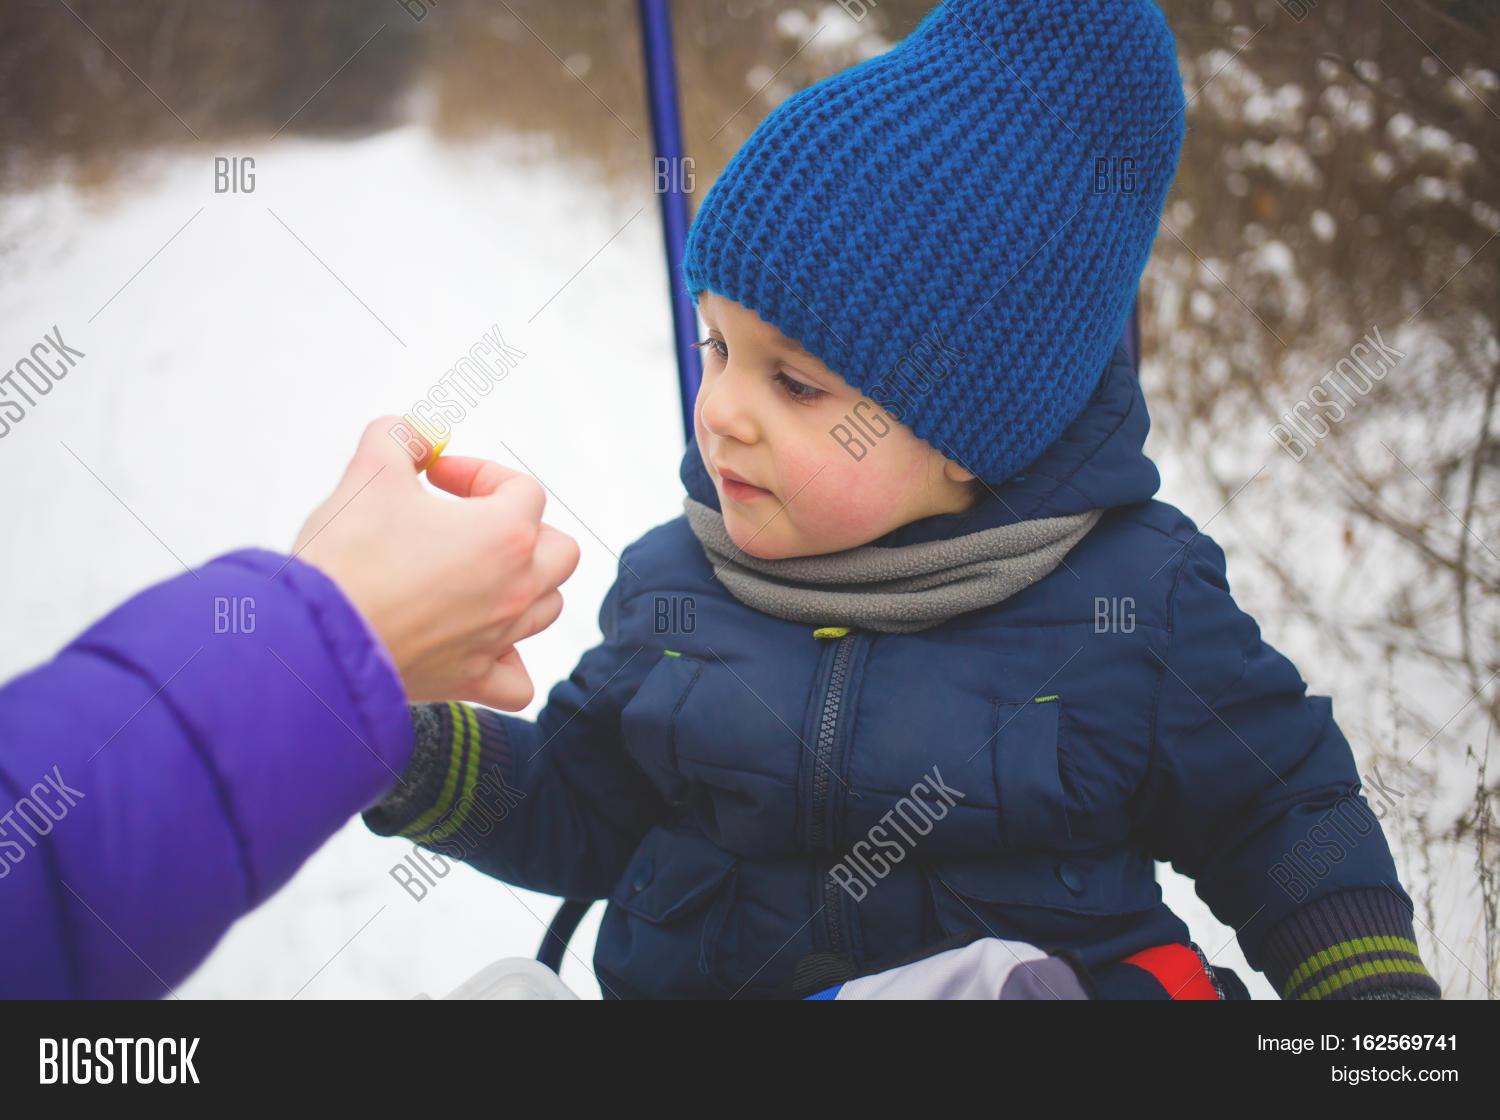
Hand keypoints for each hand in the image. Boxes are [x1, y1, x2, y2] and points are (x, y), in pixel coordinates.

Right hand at [292, 417, 580, 708]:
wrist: (313, 636)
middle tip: (469, 524)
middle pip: (559, 551)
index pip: (525, 490)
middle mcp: (516, 589)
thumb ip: (400, 437)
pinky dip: (510, 663)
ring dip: (523, 585)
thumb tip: (417, 433)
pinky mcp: (470, 681)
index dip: (480, 474)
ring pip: (546, 608)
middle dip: (523, 528)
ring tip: (472, 575)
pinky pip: (517, 681)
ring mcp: (498, 639)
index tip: (435, 477)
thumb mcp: (369, 471)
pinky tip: (482, 645)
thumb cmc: (347, 554)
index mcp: (506, 535)